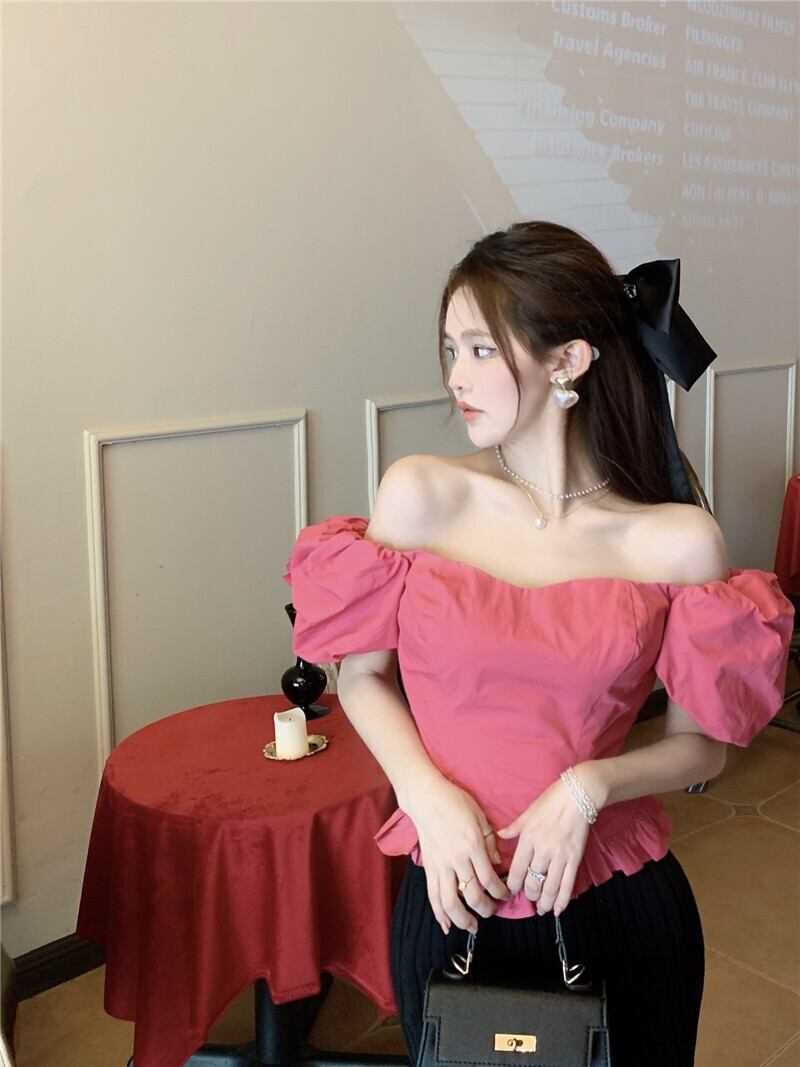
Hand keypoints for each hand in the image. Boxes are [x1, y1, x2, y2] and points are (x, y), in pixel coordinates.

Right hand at [405, 778, 510, 935]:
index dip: (500, 893)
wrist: (426, 797)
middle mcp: (456, 858)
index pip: (489, 879)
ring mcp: (440, 865)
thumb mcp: (480, 817)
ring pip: (449, 902)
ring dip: (462, 919)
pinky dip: (439, 914)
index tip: (505, 896)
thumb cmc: (455, 802)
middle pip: (471, 895)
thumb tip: (498, 863)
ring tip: (472, 927)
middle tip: (492, 911)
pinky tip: (446, 925)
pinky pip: (432, 895)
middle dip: (485, 909)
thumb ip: (491, 842)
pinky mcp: (428, 867)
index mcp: (472, 845)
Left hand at [495, 771, 593, 915]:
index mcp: (528, 838)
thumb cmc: (551, 801)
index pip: (516, 869)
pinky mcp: (575, 858)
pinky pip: (567, 884)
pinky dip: (562, 900)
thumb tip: (499, 835)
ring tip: (541, 909)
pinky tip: (557, 910)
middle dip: (529, 895)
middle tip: (528, 899)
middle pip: (532, 881)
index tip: (510, 892)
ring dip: (544, 902)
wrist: (578, 795)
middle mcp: (542, 850)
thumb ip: (514, 827)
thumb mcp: (528, 812)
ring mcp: (560, 856)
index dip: (512, 885)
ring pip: (550, 887)